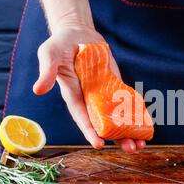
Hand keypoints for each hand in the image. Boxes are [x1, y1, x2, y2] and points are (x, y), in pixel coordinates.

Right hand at [33, 25, 145, 152]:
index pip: (82, 118)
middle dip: (116, 138)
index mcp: (73, 96)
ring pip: (116, 119)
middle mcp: (89, 100)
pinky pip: (125, 104)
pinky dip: (134, 115)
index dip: (90, 132)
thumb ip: (47, 71)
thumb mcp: (50, 53)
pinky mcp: (115, 87)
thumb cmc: (60, 44)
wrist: (78, 34)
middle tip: (131, 149)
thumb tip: (38, 90)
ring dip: (128, 132)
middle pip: (103, 125)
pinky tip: (145, 125)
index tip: (99, 145)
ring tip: (142, 144)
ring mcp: (103, 96)